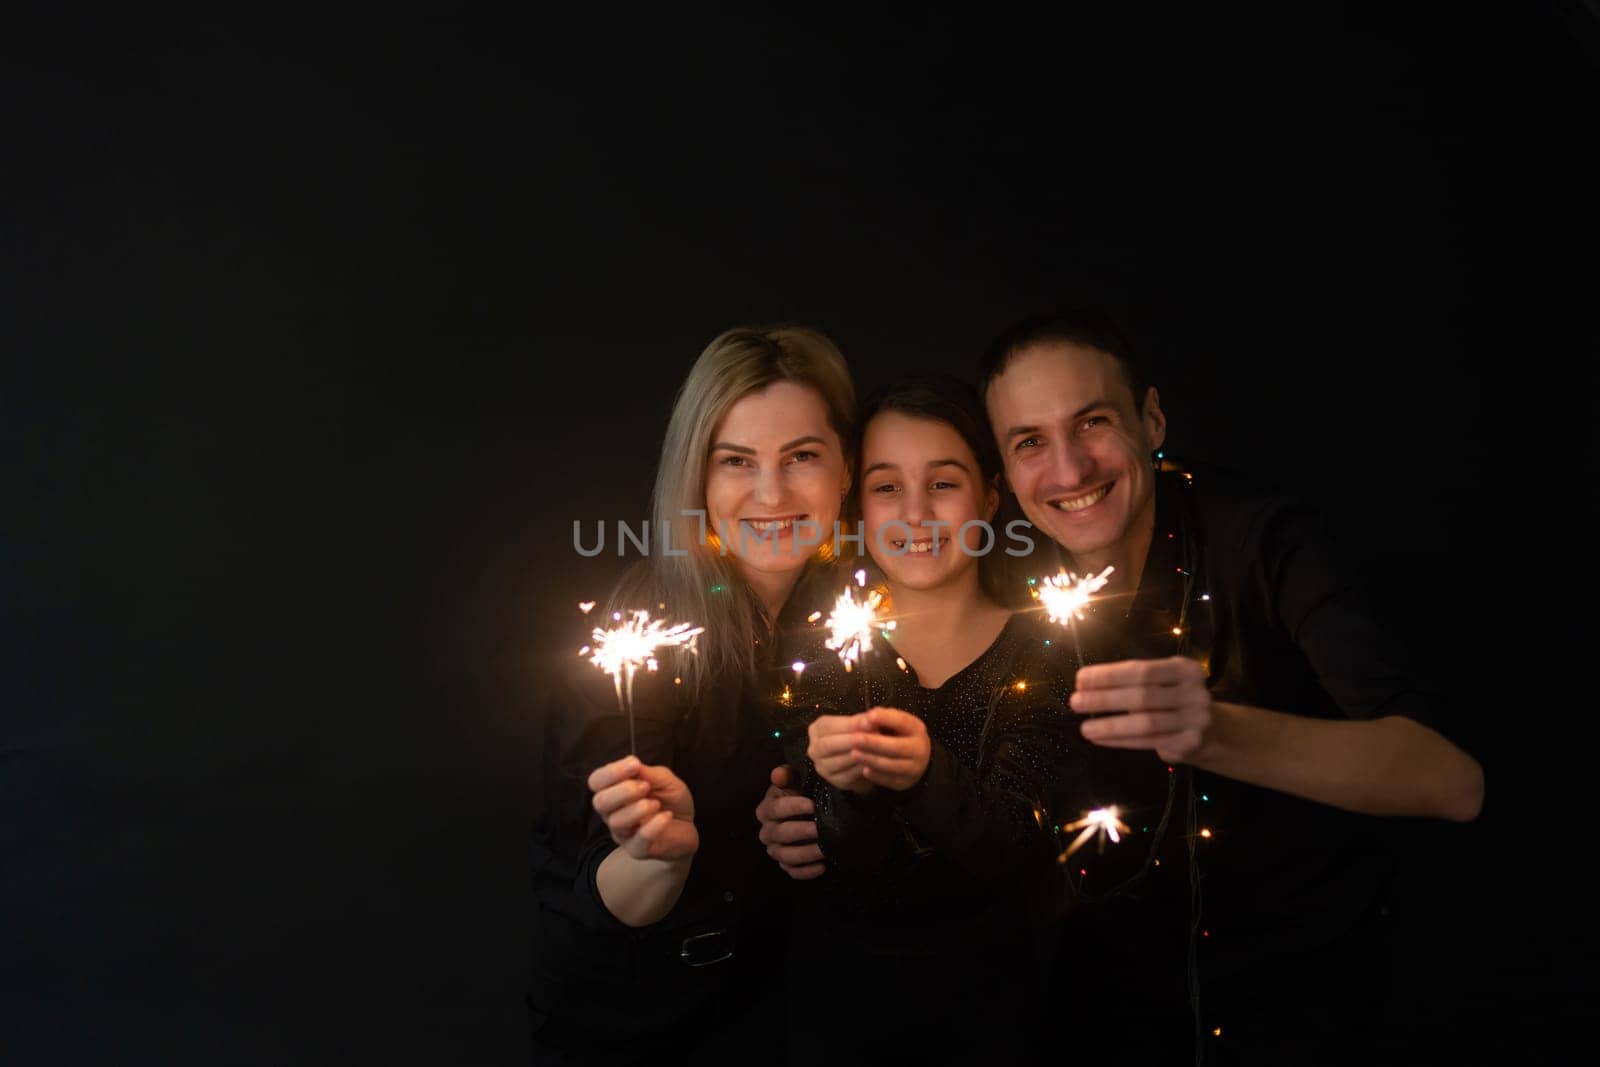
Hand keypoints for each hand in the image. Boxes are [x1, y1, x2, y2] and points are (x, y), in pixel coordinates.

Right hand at [588, 755, 699, 861]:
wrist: (688, 827)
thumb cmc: (670, 800)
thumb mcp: (663, 779)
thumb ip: (646, 772)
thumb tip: (631, 762)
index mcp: (614, 792)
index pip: (596, 781)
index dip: (611, 772)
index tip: (634, 764)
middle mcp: (613, 813)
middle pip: (599, 802)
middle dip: (623, 790)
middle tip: (645, 787)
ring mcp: (623, 834)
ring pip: (616, 822)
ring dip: (639, 809)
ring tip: (656, 804)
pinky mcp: (638, 850)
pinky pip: (639, 839)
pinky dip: (655, 825)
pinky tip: (667, 816)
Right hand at [755, 765, 824, 879]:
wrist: (808, 812)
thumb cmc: (799, 793)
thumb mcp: (794, 780)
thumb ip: (787, 775)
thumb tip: (779, 775)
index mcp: (766, 809)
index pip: (775, 809)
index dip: (793, 807)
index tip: (812, 805)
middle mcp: (767, 831)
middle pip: (780, 834)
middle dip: (801, 831)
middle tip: (819, 829)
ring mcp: (775, 849)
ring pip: (785, 856)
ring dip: (805, 853)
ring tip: (824, 849)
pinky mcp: (786, 864)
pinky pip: (792, 871)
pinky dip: (806, 872)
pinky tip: (822, 867)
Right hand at [806, 712, 876, 794]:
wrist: (864, 758)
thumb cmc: (859, 735)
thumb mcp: (859, 724)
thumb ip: (862, 720)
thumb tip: (871, 718)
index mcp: (817, 729)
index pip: (828, 726)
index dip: (849, 724)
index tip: (869, 722)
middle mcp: (815, 749)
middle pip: (828, 745)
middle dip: (851, 740)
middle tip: (872, 737)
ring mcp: (822, 767)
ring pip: (837, 762)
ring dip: (857, 755)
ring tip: (875, 750)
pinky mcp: (834, 781)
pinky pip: (846, 776)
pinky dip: (859, 770)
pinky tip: (872, 764)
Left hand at [852, 706, 931, 790]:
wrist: (914, 758)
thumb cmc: (897, 734)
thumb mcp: (893, 722)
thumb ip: (881, 718)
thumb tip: (867, 719)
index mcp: (916, 729)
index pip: (902, 722)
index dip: (885, 718)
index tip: (868, 716)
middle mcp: (920, 749)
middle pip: (897, 747)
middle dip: (874, 743)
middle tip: (855, 739)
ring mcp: (914, 768)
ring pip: (893, 765)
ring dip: (872, 760)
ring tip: (854, 754)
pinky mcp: (905, 783)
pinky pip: (890, 780)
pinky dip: (877, 776)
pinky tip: (863, 770)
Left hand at [1070, 656, 1213, 763]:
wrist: (1211, 730)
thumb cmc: (1174, 700)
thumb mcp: (1161, 683)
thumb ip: (1131, 681)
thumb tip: (1086, 684)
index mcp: (1184, 669)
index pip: (1141, 670)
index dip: (1109, 675)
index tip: (1080, 680)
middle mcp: (1194, 692)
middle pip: (1142, 696)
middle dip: (1105, 699)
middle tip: (1076, 702)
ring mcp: (1196, 719)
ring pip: (1145, 723)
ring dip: (1110, 726)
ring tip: (1085, 728)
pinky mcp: (1190, 743)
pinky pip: (1148, 742)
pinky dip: (1121, 741)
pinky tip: (1101, 739)